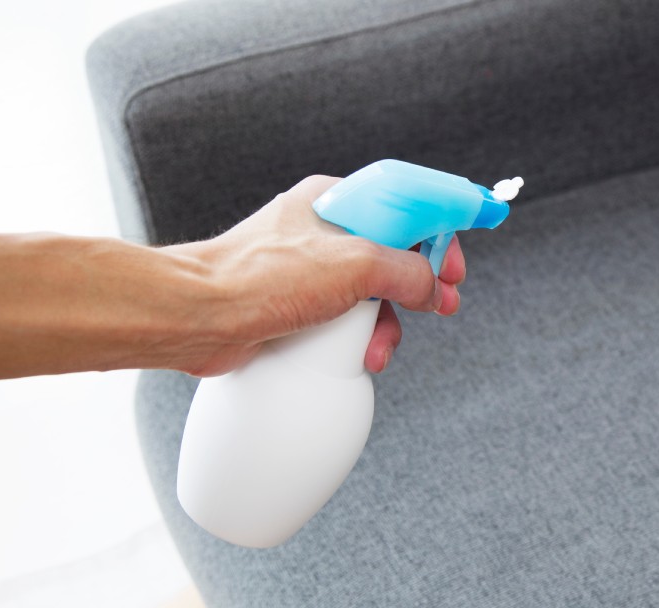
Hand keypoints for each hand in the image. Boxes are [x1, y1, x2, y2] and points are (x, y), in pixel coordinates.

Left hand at [168, 175, 465, 376]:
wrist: (199, 319)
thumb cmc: (260, 278)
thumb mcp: (355, 265)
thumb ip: (407, 271)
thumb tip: (431, 287)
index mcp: (335, 200)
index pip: (406, 203)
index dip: (441, 229)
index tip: (459, 256)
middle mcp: (322, 231)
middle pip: (393, 252)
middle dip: (419, 284)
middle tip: (441, 302)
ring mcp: (308, 270)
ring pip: (371, 292)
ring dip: (387, 321)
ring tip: (383, 345)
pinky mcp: (296, 306)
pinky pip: (345, 319)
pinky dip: (359, 338)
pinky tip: (359, 356)